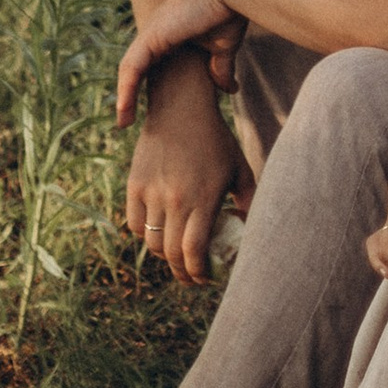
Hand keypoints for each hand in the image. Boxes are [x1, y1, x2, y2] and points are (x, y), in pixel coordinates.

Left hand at [115, 0, 242, 125]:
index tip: (145, 113)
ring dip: (124, 97)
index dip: (145, 89)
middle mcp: (157, 35)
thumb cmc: (228, 14)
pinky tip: (124, 108)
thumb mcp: (222, 49)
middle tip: (126, 122)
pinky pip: (132, 66)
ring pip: (130, 70)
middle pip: (136, 70)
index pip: (150, 68)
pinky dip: (126, 88)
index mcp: (171, 38)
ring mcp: (151, 34)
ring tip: (123, 122)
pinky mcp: (152, 36)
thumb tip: (228, 89)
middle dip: (129, 96)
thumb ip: (219, 68)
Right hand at [121, 62, 247, 283]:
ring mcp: (152, 192)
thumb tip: (253, 231)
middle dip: (182, 273)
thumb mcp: (240, 170)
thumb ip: (249, 202)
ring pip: (151, 243)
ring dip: (164, 256)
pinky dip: (145, 235)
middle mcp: (175, 199)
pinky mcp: (134, 184)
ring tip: (176, 257)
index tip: (205, 279)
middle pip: (171, 254)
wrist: (181, 108)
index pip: (193, 253)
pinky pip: (135, 224)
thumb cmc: (216, 140)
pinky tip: (158, 233)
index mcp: (203, 199)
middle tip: (191, 276)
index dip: (198, 273)